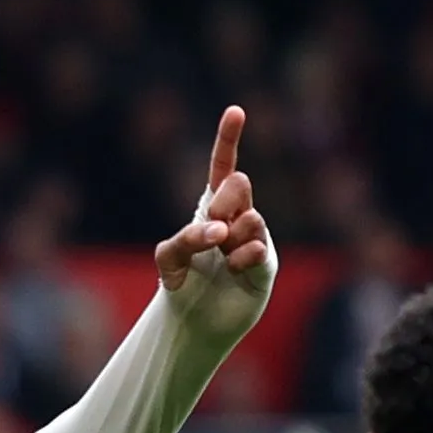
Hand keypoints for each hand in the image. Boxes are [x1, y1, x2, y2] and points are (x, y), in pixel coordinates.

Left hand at [152, 106, 274, 330]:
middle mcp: (237, 219)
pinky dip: (241, 256)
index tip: (235, 111)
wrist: (194, 322)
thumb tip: (218, 232)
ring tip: (222, 256)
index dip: (228, 139)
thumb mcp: (169, 259)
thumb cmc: (183, 283)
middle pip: (240, 183)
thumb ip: (184, 239)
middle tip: (214, 228)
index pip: (223, 168)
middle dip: (224, 199)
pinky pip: (258, 248)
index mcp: (213, 208)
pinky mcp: (264, 265)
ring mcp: (253, 240)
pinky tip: (233, 268)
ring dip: (231, 234)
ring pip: (251, 216)